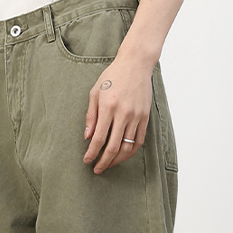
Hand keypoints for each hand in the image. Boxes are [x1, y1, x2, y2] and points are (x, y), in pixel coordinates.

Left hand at [83, 56, 153, 173]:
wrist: (136, 64)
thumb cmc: (113, 76)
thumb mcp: (95, 92)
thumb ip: (91, 116)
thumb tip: (88, 137)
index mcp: (108, 107)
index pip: (99, 138)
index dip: (92, 153)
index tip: (87, 161)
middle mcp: (123, 114)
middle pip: (113, 147)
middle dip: (103, 162)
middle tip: (97, 169)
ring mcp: (136, 116)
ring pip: (127, 147)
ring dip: (116, 160)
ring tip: (108, 164)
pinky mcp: (145, 117)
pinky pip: (139, 141)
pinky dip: (130, 152)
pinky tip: (122, 156)